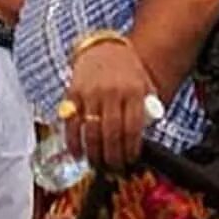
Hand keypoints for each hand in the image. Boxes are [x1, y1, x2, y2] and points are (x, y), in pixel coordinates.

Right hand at [62, 39, 154, 167]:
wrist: (103, 48)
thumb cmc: (127, 71)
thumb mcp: (144, 85)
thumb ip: (147, 107)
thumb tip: (146, 135)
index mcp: (133, 91)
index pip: (133, 126)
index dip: (131, 148)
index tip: (131, 160)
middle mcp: (112, 92)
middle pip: (112, 133)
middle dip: (113, 156)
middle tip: (115, 169)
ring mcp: (90, 94)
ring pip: (91, 131)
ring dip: (94, 153)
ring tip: (98, 165)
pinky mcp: (72, 94)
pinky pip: (71, 123)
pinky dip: (74, 142)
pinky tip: (78, 154)